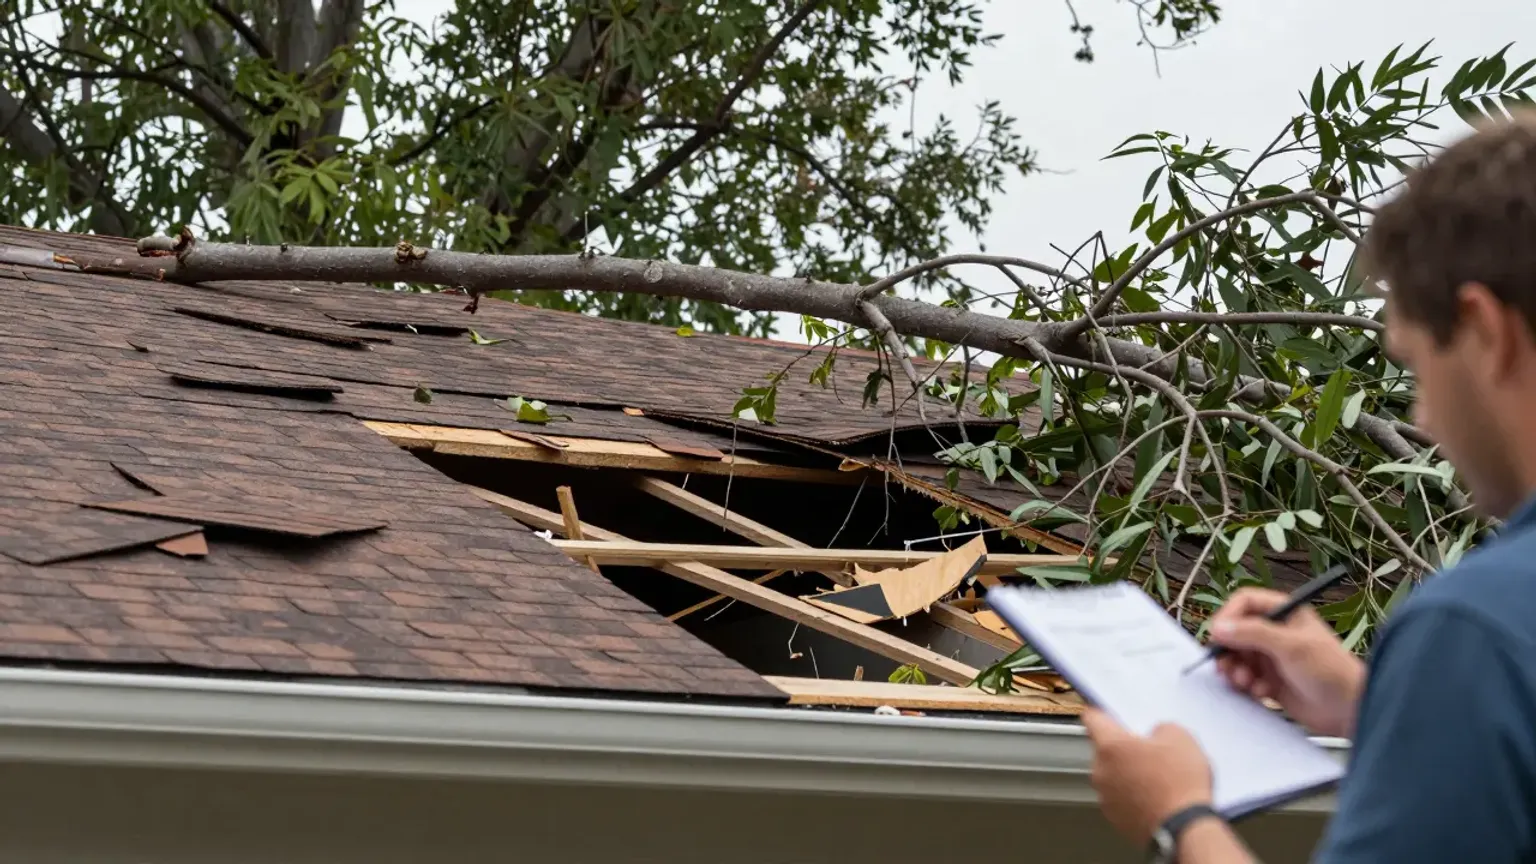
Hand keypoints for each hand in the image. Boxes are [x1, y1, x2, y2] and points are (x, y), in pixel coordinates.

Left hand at [1082, 709, 1213, 844]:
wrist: (1184, 828)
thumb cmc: (1179, 784)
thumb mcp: (1180, 737)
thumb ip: (1160, 727)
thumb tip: (1156, 735)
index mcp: (1110, 745)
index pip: (1092, 718)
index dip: (1100, 711)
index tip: (1104, 711)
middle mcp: (1100, 771)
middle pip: (1104, 750)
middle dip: (1123, 748)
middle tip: (1149, 750)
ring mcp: (1105, 797)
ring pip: (1112, 775)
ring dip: (1127, 773)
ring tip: (1157, 778)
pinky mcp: (1115, 818)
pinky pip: (1120, 798)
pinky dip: (1133, 795)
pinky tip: (1156, 797)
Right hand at [1210, 587, 1366, 737]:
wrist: (1349, 710)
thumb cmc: (1331, 671)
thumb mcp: (1292, 646)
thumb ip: (1254, 633)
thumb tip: (1219, 627)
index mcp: (1284, 613)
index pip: (1245, 603)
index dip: (1228, 616)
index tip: (1218, 635)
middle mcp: (1275, 632)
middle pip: (1235, 632)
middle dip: (1229, 649)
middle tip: (1226, 665)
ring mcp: (1271, 657)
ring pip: (1237, 657)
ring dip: (1235, 670)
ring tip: (1245, 682)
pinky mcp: (1269, 680)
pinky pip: (1244, 678)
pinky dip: (1246, 686)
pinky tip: (1261, 693)